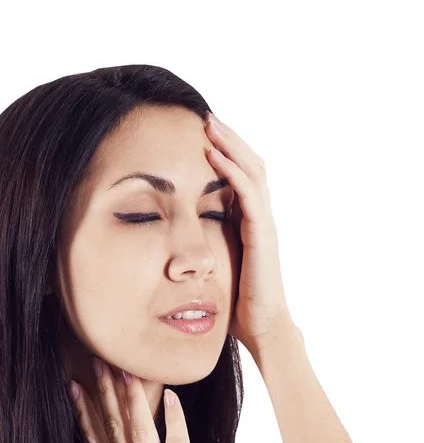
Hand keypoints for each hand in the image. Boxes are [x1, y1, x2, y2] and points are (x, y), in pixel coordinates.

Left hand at [204, 112, 297, 357]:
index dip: (226, 150)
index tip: (201, 131)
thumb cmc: (237, 296)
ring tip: (209, 124)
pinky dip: (231, 171)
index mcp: (249, 219)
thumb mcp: (219, 258)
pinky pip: (248, 195)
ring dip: (230, 145)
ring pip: (252, 171)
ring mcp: (264, 223)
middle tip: (206, 116)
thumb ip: (208, 238)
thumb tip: (178, 227)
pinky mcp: (262, 234)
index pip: (241, 174)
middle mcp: (260, 215)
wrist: (261, 326)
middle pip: (249, 164)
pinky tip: (213, 155)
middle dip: (228, 138)